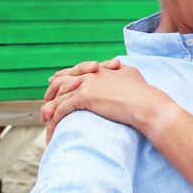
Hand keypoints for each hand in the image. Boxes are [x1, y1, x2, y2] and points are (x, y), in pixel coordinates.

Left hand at [41, 65, 166, 142]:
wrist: (147, 104)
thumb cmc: (144, 93)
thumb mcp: (132, 73)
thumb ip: (121, 69)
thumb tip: (118, 65)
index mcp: (100, 70)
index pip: (74, 71)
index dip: (63, 78)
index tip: (54, 83)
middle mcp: (90, 74)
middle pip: (60, 80)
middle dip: (50, 93)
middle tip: (45, 107)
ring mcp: (86, 85)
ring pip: (58, 95)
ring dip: (49, 109)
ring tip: (45, 121)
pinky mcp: (84, 97)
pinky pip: (62, 108)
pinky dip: (55, 118)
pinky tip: (52, 127)